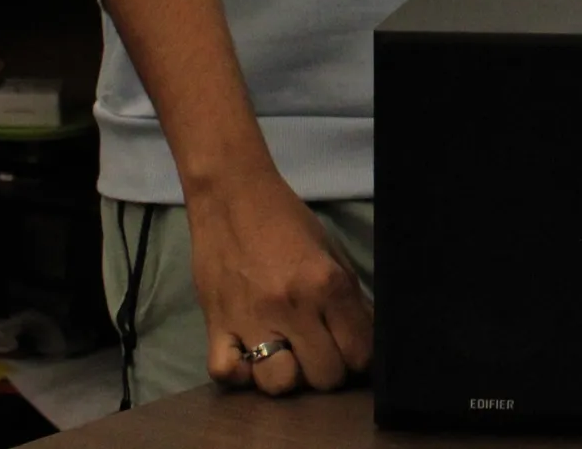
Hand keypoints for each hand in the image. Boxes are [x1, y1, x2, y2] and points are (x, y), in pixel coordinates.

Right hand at [186, 168, 373, 395]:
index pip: (359, 352)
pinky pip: (227, 374)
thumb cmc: (286, 221)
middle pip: (324, 376)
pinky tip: (250, 356)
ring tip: (286, 354)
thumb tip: (367, 338)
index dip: (361, 357)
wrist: (231, 196)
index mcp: (326, 284)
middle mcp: (291, 307)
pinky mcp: (214, 325)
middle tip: (320, 350)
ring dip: (288, 375)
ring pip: (279, 384)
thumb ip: (350, 298)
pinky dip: (240, 374)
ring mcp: (250, 320)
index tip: (353, 350)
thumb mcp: (331, 252)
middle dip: (329, 369)